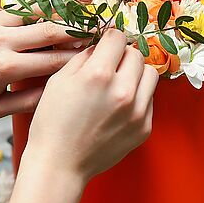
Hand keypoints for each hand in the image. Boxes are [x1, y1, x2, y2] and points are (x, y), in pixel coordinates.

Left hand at [0, 0, 93, 117]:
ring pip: (33, 7)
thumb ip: (27, 102)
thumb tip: (57, 94)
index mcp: (7, 68)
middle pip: (49, 30)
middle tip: (105, 26)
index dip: (79, 58)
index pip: (53, 60)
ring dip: (62, 2)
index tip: (101, 55)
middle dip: (81, 28)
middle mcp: (0, 41)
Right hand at [23, 29, 158, 184]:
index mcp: (99, 75)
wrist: (60, 164)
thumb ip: (84, 57)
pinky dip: (138, 98)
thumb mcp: (59, 81)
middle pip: (136, 54)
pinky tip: (119, 107)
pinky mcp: (144, 128)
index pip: (118, 37)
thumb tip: (100, 45)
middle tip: (109, 67)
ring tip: (118, 85)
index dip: (109, 39)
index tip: (105, 46)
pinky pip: (150, 100)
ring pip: (150, 75)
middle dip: (122, 56)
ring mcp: (137, 112)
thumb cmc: (53, 123)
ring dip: (136, 74)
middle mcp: (123, 91)